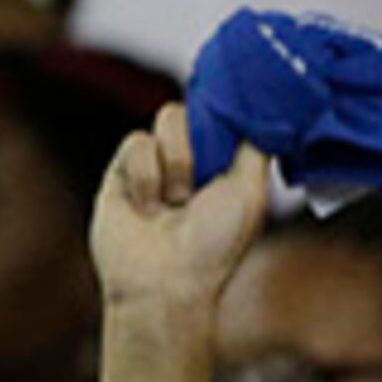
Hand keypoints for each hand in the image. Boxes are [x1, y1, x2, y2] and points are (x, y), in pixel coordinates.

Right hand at [90, 104, 271, 314]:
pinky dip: (146, 176)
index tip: (232, 102)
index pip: (223, 116)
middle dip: (202, 144)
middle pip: (194, 110)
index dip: (226, 109)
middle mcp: (193, 162)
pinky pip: (137, 142)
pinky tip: (147, 207)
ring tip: (175, 202)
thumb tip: (260, 108)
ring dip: (178, 163)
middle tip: (201, 185)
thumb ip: (255, 148)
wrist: (165, 279)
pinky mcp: (121, 169)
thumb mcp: (250, 193)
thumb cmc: (215, 244)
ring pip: (167, 120)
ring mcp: (156, 164)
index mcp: (226, 167)